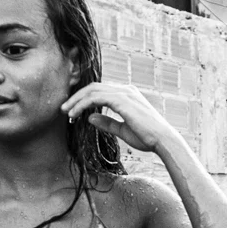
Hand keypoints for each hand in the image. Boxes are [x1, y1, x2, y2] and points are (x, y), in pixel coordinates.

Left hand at [61, 82, 178, 154]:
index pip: (100, 91)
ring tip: (66, 112)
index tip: (72, 110)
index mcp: (127, 95)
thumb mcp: (122, 130)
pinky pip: (96, 97)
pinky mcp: (122, 100)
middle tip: (63, 109)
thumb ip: (107, 122)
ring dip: (76, 100)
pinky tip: (75, 113)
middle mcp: (126, 90)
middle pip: (94, 87)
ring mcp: (124, 93)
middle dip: (76, 97)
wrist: (163, 140)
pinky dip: (83, 104)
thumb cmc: (147, 137)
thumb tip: (89, 117)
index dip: (84, 98)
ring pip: (93, 90)